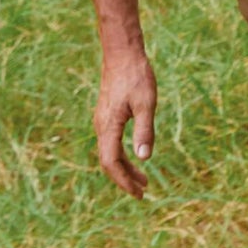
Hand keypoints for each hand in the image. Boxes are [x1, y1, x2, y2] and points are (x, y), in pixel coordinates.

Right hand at [94, 52, 157, 197]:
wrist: (122, 54)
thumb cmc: (136, 77)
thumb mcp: (146, 104)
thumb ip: (144, 131)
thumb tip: (144, 157)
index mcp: (109, 126)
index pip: (111, 162)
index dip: (124, 180)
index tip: (139, 193)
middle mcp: (101, 126)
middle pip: (109, 162)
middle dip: (124, 179)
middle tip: (142, 192)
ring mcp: (102, 121)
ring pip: (109, 153)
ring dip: (125, 168)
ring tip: (143, 180)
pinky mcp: (106, 115)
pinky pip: (110, 143)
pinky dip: (122, 155)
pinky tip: (134, 157)